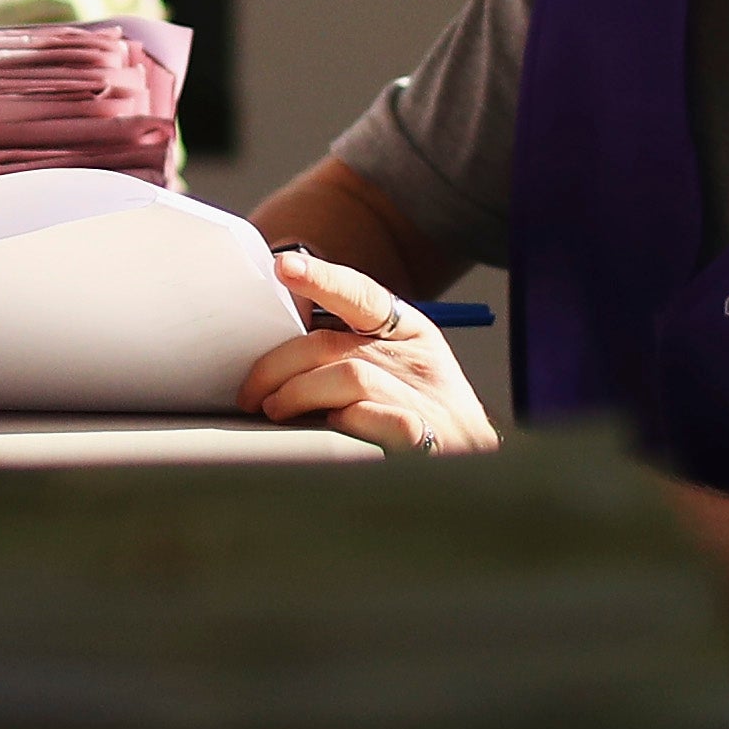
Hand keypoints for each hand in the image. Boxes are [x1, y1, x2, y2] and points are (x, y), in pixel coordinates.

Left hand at [236, 249, 499, 454]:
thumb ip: (351, 349)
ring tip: (276, 410)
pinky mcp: (423, 436)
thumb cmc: (425, 412)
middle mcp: (415, 359)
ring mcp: (421, 397)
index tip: (284, 266)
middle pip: (332, 343)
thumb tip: (280, 350)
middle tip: (252, 391)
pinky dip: (341, 420)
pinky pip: (372, 417)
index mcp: (408, 332)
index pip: (361, 294)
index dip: (322, 277)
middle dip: (279, 365)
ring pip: (347, 376)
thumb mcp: (402, 366)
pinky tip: (327, 428)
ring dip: (298, 393)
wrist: (477, 462)